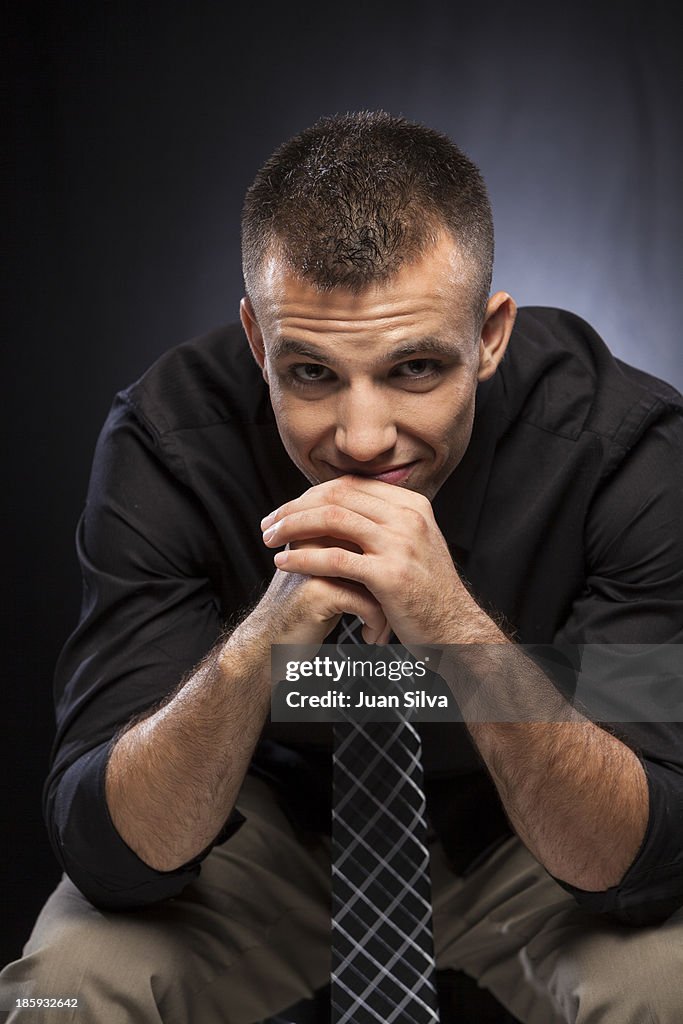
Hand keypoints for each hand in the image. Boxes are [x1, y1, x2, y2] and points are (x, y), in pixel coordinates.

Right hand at [247, 529, 390, 648]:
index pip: (372, 536)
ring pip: (378, 578)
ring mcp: (317, 563)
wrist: (269, 644)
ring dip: (388, 609)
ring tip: (387, 627)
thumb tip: (397, 547)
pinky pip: (369, 603)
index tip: (396, 592)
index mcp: (320, 531)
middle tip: (398, 609)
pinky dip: (376, 624)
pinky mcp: (319, 591)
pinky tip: (371, 637)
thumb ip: (353, 555)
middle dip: (395, 586)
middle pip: (378, 555)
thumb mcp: (331, 575)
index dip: (390, 564)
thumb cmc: (307, 610)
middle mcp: (317, 540)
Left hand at [261, 475, 467, 645]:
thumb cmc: (427, 592)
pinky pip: (335, 558)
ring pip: (332, 519)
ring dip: (292, 527)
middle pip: (337, 496)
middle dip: (295, 507)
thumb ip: (385, 522)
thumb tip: (342, 504)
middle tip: (268, 523)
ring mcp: (400, 544)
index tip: (287, 510)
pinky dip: (303, 559)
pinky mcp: (390, 574)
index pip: (350, 484)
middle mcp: (408, 517)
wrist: (455, 628)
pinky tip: (284, 564)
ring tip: (269, 540)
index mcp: (412, 504)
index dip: (311, 494)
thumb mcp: (413, 544)